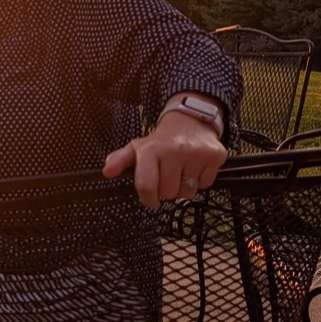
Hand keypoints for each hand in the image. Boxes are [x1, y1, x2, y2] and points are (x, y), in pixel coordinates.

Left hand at [102, 113, 226, 208]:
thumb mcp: (138, 148)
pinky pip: (205, 184)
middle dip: (167, 190)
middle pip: (168, 193)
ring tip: (182, 170)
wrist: (191, 120)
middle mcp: (173, 150)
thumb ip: (120, 160)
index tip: (150, 200)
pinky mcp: (214, 155)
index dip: (148, 199)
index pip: (146, 186)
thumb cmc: (162, 140)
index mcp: (151, 150)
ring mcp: (195, 153)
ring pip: (188, 192)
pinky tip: (195, 167)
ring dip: (184, 187)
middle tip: (168, 176)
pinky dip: (200, 180)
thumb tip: (106, 172)